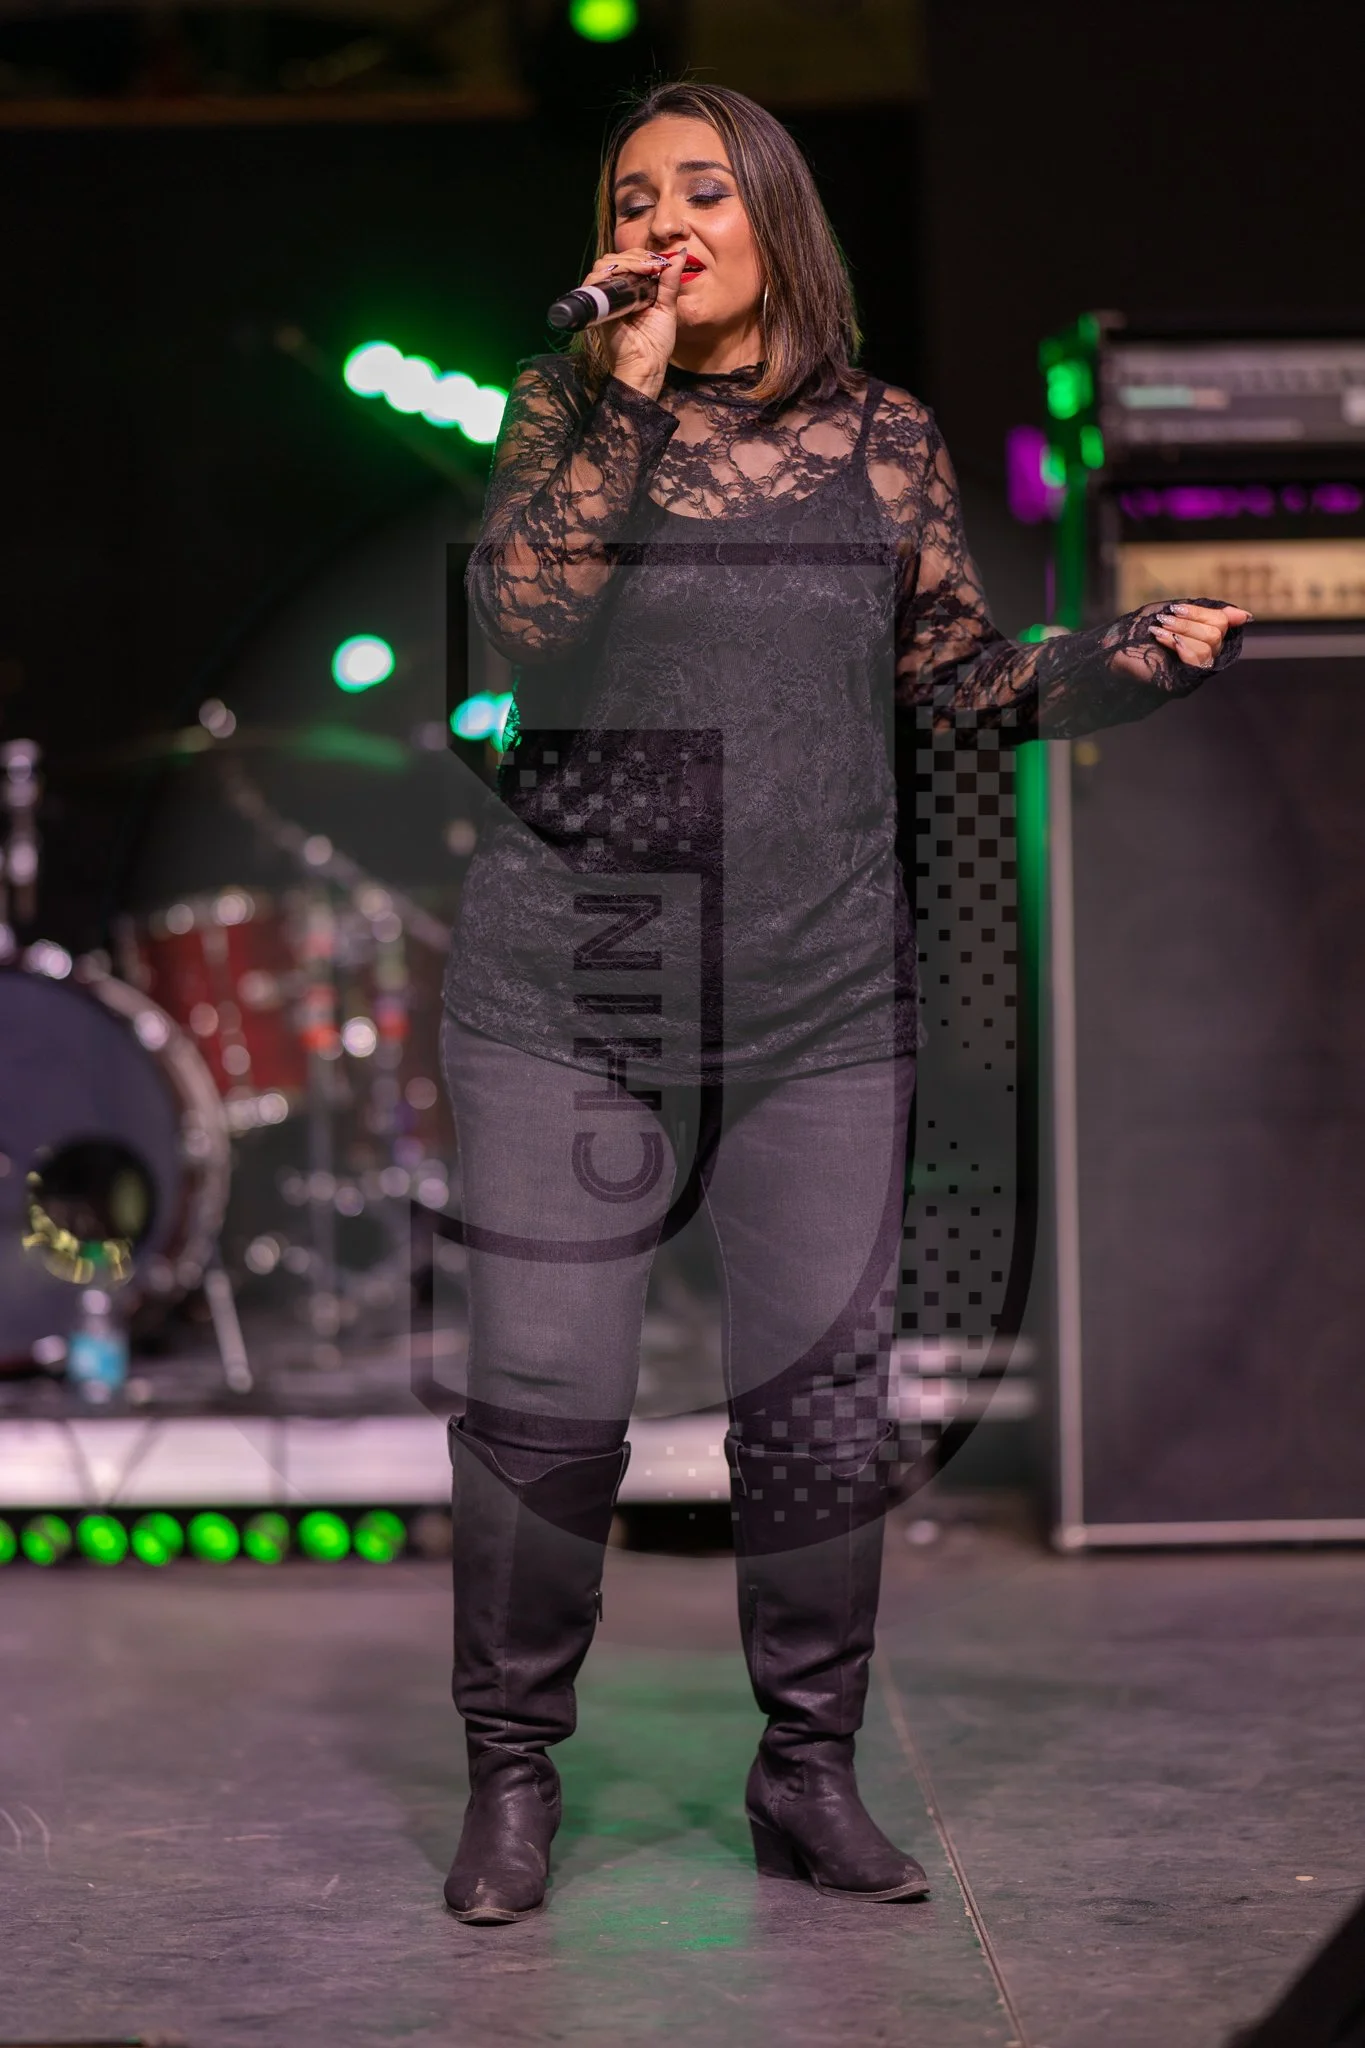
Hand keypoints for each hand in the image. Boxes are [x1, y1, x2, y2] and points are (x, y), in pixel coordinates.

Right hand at [585, 247, 682, 401]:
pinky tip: (632, 276)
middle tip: (654, 264)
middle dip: (635, 255)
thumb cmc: (656, 344)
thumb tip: (681, 254)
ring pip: (604, 265)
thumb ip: (671, 281)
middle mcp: (615, 293)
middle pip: (615, 259)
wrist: (646, 367)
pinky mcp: (597, 308)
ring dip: (626, 261)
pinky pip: (595, 282)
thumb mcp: (667, 307)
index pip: (629, 261)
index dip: (643, 256)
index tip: (661, 261)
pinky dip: (612, 273)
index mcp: (630, 291)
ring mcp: (604, 299)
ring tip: (646, 268)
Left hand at [1110, 600, 1251, 683]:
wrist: (1110, 649)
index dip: (1204, 612)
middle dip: (1190, 620)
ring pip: (1210, 645)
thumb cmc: (1139, 630)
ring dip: (1182, 631)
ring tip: (1159, 628)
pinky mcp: (1182, 683)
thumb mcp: (1175, 612)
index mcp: (1202, 639)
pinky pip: (1198, 661)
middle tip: (1165, 617)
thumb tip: (1245, 616)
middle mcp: (1202, 657)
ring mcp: (1192, 672)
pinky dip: (1181, 645)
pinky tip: (1162, 640)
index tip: (1177, 607)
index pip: (1222, 622)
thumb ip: (1207, 613)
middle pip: (1217, 632)